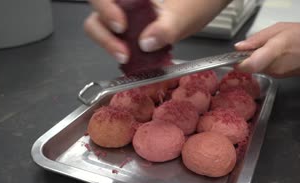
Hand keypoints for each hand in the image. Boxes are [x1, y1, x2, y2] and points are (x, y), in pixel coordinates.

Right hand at [84, 0, 231, 63]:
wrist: (204, 9)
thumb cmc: (195, 3)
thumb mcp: (185, 15)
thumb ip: (166, 27)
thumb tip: (146, 43)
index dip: (104, 8)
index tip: (121, 26)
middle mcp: (122, 2)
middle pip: (96, 15)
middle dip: (103, 35)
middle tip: (123, 53)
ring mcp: (124, 17)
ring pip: (102, 29)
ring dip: (110, 46)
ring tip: (126, 58)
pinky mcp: (130, 33)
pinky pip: (118, 42)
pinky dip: (122, 51)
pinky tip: (134, 60)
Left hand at [235, 22, 299, 77]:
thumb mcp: (281, 29)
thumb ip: (258, 38)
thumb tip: (238, 47)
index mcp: (273, 52)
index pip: (247, 65)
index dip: (236, 61)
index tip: (234, 54)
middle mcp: (272, 68)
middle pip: (248, 65)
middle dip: (247, 55)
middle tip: (257, 43)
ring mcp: (275, 75)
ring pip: (255, 66)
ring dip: (256, 57)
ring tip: (270, 45)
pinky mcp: (278, 77)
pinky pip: (264, 68)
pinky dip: (264, 60)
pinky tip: (276, 52)